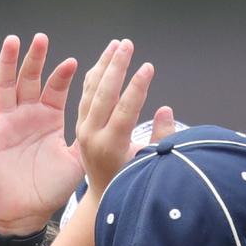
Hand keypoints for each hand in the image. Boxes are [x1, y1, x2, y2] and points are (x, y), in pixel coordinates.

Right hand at [0, 34, 81, 235]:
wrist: (27, 212)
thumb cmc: (54, 187)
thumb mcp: (79, 159)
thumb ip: (97, 139)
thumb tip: (133, 127)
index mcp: (51, 118)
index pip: (59, 88)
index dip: (68, 73)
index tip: (86, 58)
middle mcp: (28, 115)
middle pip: (32, 79)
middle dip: (39, 58)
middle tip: (45, 38)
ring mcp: (7, 122)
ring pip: (7, 85)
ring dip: (12, 63)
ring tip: (18, 42)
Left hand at [75, 39, 154, 195]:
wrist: (103, 199)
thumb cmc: (130, 186)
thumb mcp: (148, 167)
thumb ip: (160, 139)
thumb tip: (165, 110)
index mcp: (110, 146)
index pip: (125, 109)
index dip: (138, 86)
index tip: (148, 67)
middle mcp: (92, 136)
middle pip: (104, 93)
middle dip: (117, 66)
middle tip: (127, 45)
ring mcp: (83, 130)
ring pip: (91, 91)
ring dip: (104, 65)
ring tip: (116, 46)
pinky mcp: (80, 127)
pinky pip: (85, 96)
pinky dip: (93, 77)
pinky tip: (102, 63)